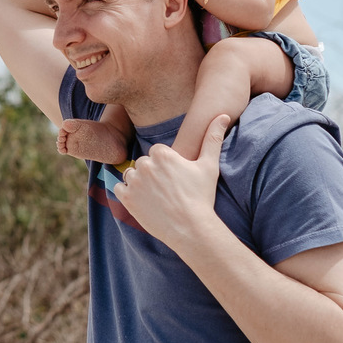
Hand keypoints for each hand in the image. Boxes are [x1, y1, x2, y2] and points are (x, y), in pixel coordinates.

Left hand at [114, 115, 229, 247]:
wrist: (191, 228)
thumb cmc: (201, 197)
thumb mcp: (209, 165)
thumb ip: (212, 137)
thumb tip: (222, 114)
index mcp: (162, 153)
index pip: (157, 153)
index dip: (167, 166)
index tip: (176, 179)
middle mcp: (144, 164)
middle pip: (144, 164)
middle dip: (153, 174)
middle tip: (168, 190)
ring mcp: (133, 182)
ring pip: (131, 175)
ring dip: (140, 183)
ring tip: (157, 196)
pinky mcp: (126, 198)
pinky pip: (119, 188)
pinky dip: (128, 194)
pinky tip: (144, 201)